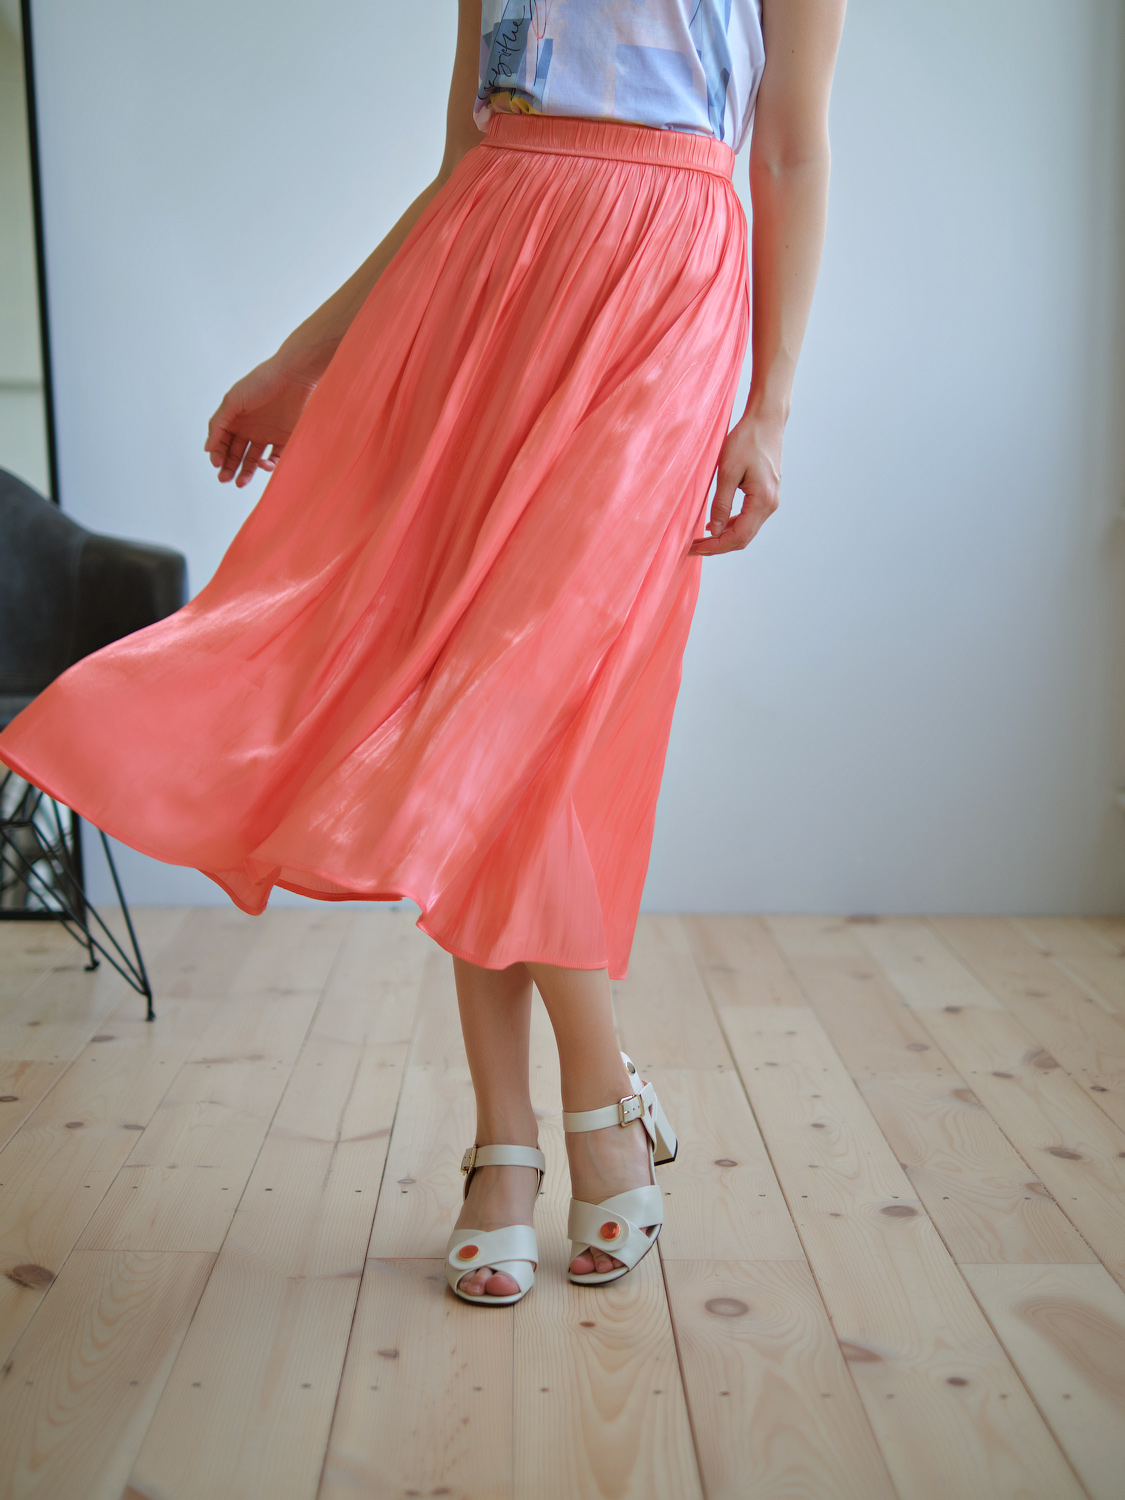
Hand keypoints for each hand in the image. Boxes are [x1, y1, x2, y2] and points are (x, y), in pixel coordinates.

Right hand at [204, 356, 318, 486]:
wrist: (293, 375)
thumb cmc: (260, 383)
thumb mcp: (232, 401)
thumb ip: (218, 424)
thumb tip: (207, 448)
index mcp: (235, 419)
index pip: (222, 442)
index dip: (218, 454)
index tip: (217, 464)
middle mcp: (249, 428)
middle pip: (236, 454)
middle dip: (229, 468)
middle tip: (225, 479)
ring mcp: (267, 434)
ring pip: (254, 459)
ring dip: (246, 472)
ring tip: (241, 482)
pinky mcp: (285, 438)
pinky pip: (276, 457)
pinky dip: (269, 465)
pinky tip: (263, 465)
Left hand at [689, 413, 782, 555]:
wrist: (767, 420)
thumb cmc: (747, 439)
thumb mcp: (728, 471)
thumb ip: (721, 503)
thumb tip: (715, 530)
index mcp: (762, 501)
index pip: (738, 537)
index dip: (714, 546)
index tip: (692, 548)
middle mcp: (770, 505)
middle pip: (743, 538)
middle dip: (717, 546)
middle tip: (692, 547)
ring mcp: (770, 500)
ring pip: (746, 530)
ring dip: (724, 537)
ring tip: (700, 538)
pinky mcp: (766, 494)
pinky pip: (749, 518)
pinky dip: (732, 525)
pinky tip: (716, 524)